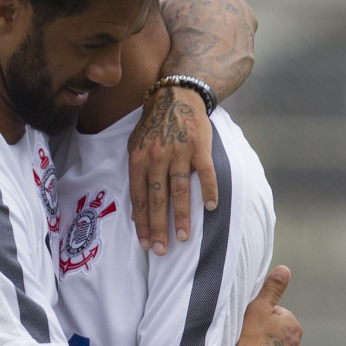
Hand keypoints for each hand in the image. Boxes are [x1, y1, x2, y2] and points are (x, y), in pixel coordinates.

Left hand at [127, 86, 213, 254]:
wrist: (176, 96)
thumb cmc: (153, 126)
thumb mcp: (135, 146)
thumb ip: (136, 175)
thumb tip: (136, 209)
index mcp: (138, 159)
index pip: (139, 197)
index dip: (142, 222)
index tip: (145, 242)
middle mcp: (157, 157)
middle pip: (157, 198)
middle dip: (158, 226)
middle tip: (161, 249)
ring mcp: (179, 152)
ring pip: (179, 189)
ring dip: (181, 215)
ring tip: (183, 237)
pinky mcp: (200, 147)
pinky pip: (206, 172)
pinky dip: (208, 190)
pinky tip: (210, 207)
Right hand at [234, 265, 302, 345]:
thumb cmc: (250, 339)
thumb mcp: (258, 308)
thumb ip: (272, 289)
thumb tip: (285, 269)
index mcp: (294, 328)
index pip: (279, 316)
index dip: (263, 317)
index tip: (250, 323)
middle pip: (279, 336)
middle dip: (266, 335)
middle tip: (246, 337)